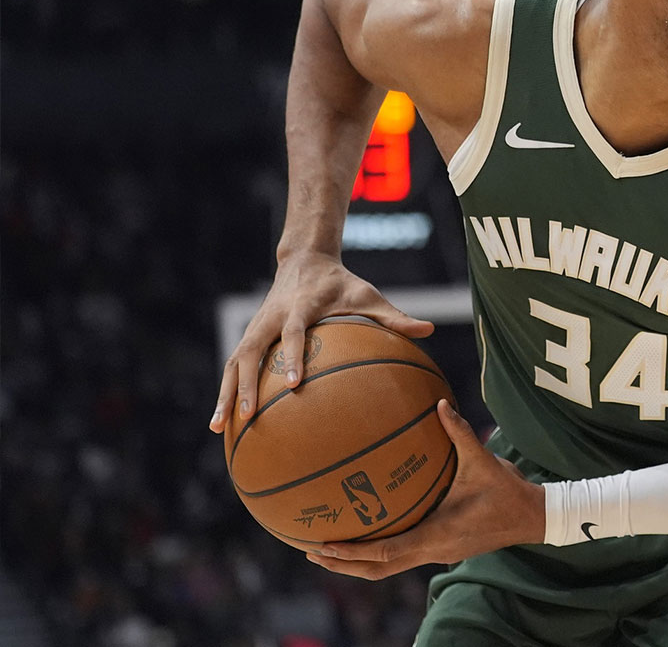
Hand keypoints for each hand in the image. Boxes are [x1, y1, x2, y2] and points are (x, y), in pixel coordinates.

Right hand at [211, 252, 433, 431]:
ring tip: (218, 428)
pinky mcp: (249, 335)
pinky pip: (234, 365)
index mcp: (301, 306)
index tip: (296, 383)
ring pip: (235, 361)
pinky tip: (224, 423)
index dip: (293, 356)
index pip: (293, 332)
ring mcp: (256, 327)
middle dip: (245, 384)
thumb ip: (394, 315)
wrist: (303, 261)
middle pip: (251, 351)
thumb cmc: (341, 284)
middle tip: (246, 415)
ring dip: (225, 393)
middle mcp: (272, 317)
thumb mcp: (368, 295)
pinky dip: (227, 391)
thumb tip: (429, 330)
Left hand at [305, 400, 544, 578]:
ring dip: (358, 562)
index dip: (352, 552)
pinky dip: (378, 552)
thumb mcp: (485, 461)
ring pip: (388, 567)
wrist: (533, 518)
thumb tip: (441, 404)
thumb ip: (461, 433)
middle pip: (377, 570)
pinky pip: (402, 556)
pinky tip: (369, 532)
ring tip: (328, 548)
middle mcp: (433, 551)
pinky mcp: (442, 549)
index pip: (386, 553)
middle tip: (311, 550)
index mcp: (437, 536)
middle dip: (343, 563)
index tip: (324, 545)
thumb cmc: (509, 492)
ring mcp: (437, 553)